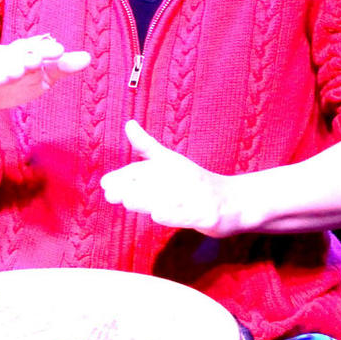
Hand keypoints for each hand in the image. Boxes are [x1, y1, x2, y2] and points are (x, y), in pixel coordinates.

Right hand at [0, 33, 89, 119]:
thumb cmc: (16, 82)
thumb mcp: (42, 77)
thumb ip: (62, 67)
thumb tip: (88, 57)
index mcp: (23, 53)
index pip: (36, 48)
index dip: (46, 49)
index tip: (59, 51)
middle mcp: (5, 57)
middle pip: (16, 55)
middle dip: (25, 58)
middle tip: (36, 61)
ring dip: (4, 70)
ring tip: (14, 75)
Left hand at [100, 121, 244, 236]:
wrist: (235, 201)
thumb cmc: (196, 182)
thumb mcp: (170, 161)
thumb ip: (147, 146)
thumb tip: (128, 124)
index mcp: (170, 165)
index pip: (142, 169)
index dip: (123, 176)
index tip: (105, 184)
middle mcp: (182, 177)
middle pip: (154, 181)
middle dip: (132, 187)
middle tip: (112, 194)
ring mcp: (197, 195)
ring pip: (170, 197)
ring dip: (149, 200)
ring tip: (128, 201)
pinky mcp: (210, 213)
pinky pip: (191, 214)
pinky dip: (176, 214)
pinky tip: (160, 215)